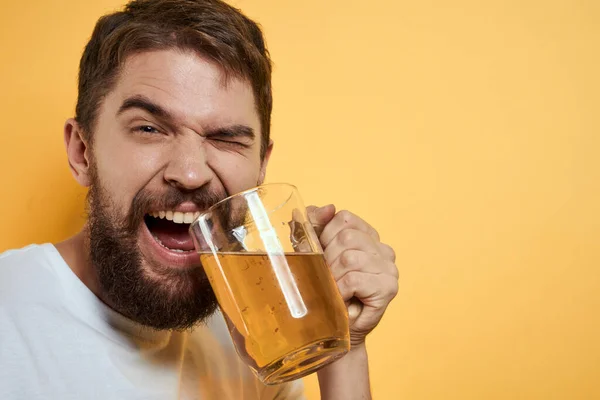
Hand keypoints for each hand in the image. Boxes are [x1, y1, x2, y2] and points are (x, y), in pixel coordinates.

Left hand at [307, 204, 398, 346]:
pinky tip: (342, 299)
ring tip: (334, 290)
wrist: (333, 329)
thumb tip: (327, 207)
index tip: (323, 255)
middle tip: (328, 278)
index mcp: (368, 236)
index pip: (344, 218)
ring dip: (333, 277)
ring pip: (349, 258)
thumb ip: (313, 226)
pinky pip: (354, 279)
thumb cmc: (325, 290)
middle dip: (328, 259)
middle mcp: (383, 249)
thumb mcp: (313, 253)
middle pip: (346, 237)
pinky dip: (340, 291)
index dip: (325, 235)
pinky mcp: (388, 287)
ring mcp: (389, 268)